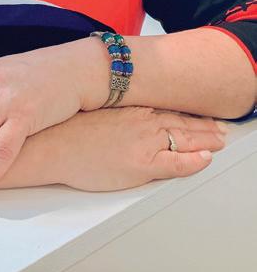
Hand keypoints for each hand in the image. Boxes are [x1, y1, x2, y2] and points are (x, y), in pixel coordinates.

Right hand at [58, 106, 227, 191]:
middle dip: (203, 125)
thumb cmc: (64, 130)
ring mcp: (144, 141)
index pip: (167, 108)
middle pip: (181, 122)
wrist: (51, 144)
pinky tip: (206, 159)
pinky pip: (178, 162)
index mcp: (130, 107)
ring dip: (207, 140)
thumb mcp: (92, 110)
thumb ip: (113, 109)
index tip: (198, 112)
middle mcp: (142, 120)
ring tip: (220, 140)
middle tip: (219, 127)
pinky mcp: (143, 164)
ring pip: (185, 139)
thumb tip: (119, 110)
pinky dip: (195, 161)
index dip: (186, 111)